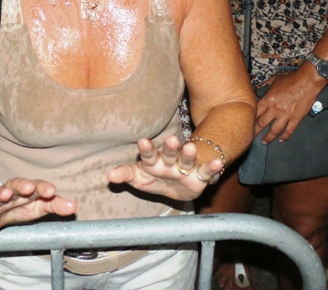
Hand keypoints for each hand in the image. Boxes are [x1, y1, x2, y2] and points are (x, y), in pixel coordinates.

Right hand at [0, 178, 75, 232]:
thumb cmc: (17, 206)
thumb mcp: (36, 207)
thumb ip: (54, 206)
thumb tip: (74, 207)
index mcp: (26, 193)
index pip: (36, 187)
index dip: (43, 188)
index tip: (52, 191)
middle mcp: (10, 193)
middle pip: (16, 186)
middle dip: (22, 186)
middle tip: (30, 188)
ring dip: (1, 194)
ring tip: (5, 195)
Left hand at [107, 135, 223, 201]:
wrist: (177, 188)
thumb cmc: (155, 178)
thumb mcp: (140, 178)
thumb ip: (126, 174)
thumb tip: (109, 175)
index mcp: (154, 162)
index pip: (148, 155)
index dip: (146, 149)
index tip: (143, 142)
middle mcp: (170, 162)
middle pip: (169, 154)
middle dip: (169, 148)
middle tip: (170, 139)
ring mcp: (185, 168)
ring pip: (186, 160)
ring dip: (188, 154)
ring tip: (189, 147)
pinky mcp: (200, 178)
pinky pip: (206, 172)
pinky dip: (212, 167)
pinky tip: (217, 162)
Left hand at [254, 65, 326, 143]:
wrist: (307, 81)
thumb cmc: (291, 79)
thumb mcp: (275, 80)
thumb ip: (266, 86)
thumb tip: (259, 88)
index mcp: (268, 100)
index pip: (255, 112)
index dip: (249, 119)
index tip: (246, 123)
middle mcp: (275, 109)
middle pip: (262, 123)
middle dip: (255, 131)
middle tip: (250, 136)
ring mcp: (286, 115)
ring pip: (274, 130)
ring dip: (268, 137)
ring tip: (264, 142)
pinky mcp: (296, 119)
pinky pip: (289, 131)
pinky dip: (284, 137)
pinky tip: (281, 140)